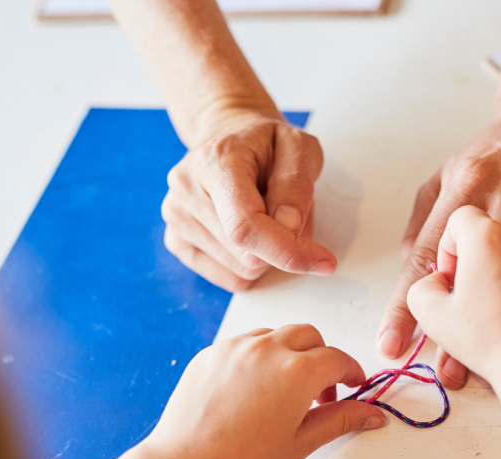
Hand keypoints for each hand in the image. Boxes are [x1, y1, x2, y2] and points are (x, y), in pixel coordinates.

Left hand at [143, 324, 385, 458]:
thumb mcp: (302, 443)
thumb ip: (341, 420)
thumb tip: (373, 414)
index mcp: (298, 371)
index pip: (337, 359)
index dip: (351, 373)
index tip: (354, 386)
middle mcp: (268, 349)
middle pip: (309, 336)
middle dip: (322, 358)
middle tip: (320, 393)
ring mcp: (235, 347)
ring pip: (276, 335)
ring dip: (290, 354)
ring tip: (284, 391)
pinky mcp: (211, 353)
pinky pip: (244, 344)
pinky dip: (258, 357)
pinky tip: (253, 391)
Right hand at [161, 109, 337, 291]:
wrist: (230, 137)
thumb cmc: (267, 144)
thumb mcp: (299, 147)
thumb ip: (297, 183)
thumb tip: (289, 226)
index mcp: (215, 162)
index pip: (245, 226)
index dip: (287, 252)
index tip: (324, 262)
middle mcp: (186, 189)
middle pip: (248, 256)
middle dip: (283, 246)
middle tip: (286, 212)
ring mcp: (176, 217)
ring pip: (243, 271)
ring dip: (268, 254)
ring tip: (265, 215)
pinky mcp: (177, 241)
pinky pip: (231, 279)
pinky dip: (251, 265)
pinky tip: (249, 233)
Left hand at [378, 111, 500, 387]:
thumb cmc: (490, 154)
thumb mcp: (444, 176)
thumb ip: (424, 225)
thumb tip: (414, 276)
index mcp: (467, 185)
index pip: (426, 256)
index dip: (405, 306)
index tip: (392, 344)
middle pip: (481, 274)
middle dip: (461, 329)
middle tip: (446, 373)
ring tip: (497, 369)